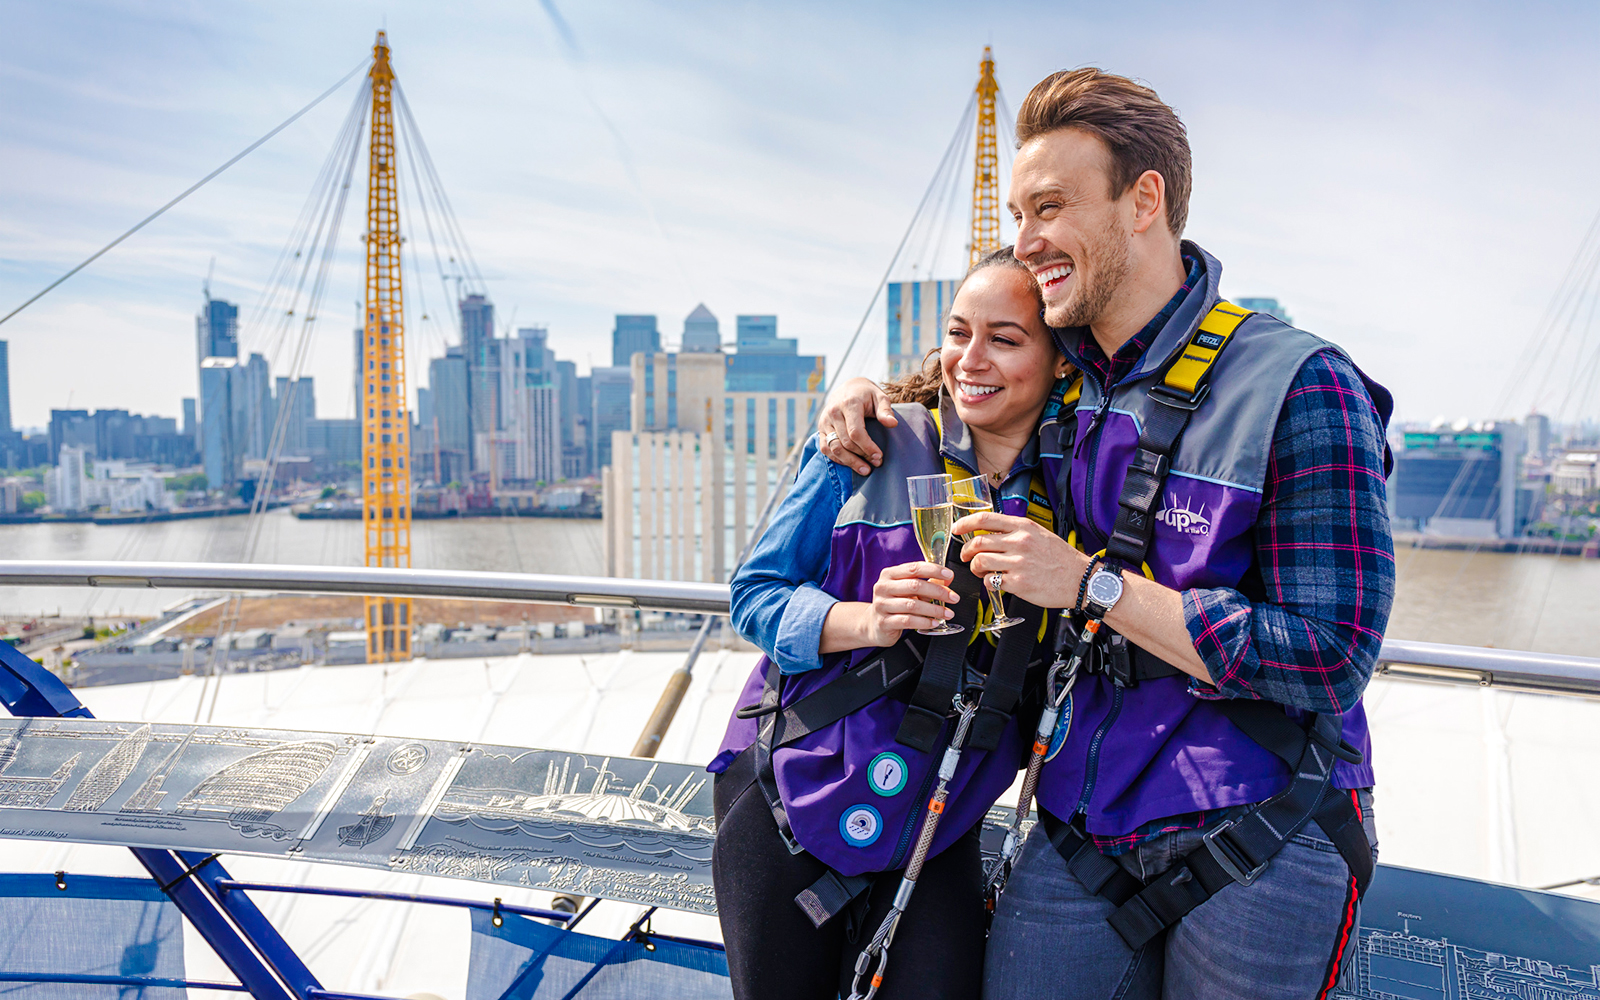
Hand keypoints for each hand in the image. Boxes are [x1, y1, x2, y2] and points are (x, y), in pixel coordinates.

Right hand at [818, 377, 896, 474]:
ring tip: (865, 469)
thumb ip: (885, 410)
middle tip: (877, 463)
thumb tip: (892, 424)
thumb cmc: (867, 394)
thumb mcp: (879, 397)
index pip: (855, 432)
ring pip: (834, 448)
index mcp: (849, 404)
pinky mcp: (821, 428)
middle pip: (846, 442)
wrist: (848, 388)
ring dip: (850, 462)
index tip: (879, 456)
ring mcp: (825, 421)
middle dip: (862, 456)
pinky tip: (850, 464)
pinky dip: (838, 459)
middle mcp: (834, 412)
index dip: (867, 447)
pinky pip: (825, 448)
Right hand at [863, 562, 956, 645]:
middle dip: (938, 591)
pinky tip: (935, 622)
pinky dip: (925, 622)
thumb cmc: (894, 604)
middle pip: (915, 585)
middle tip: (953, 597)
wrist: (874, 624)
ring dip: (934, 609)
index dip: (933, 570)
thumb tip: (948, 579)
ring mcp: (881, 605)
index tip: (949, 575)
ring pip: (912, 605)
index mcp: (889, 574)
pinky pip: (908, 621)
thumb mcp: (908, 590)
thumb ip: (927, 583)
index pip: (914, 568)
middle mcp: (883, 587)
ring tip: (948, 613)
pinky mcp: (884, 622)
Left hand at [952, 511, 1087, 608]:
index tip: (956, 529)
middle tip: (967, 556)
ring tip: (981, 571)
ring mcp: (1018, 563)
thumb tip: (992, 533)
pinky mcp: (1018, 583)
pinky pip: (991, 581)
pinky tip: (996, 582)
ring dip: (975, 568)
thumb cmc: (1061, 558)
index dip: (965, 523)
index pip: (985, 519)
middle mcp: (1020, 543)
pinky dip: (988, 583)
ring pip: (980, 562)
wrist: (1080, 579)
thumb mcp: (1040, 534)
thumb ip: (1016, 532)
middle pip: (978, 542)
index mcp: (1024, 527)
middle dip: (966, 551)